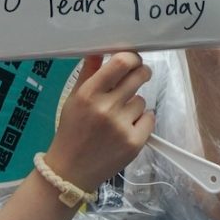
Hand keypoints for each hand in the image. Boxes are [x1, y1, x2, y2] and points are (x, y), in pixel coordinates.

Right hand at [43, 52, 154, 190]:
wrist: (70, 172)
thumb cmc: (72, 131)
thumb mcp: (74, 99)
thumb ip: (89, 72)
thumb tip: (99, 48)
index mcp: (89, 94)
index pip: (121, 63)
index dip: (132, 57)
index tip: (133, 60)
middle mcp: (106, 108)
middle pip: (139, 76)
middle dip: (142, 73)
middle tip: (139, 76)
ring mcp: (122, 126)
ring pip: (142, 100)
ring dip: (135, 104)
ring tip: (119, 115)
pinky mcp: (134, 142)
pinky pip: (149, 118)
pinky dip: (142, 121)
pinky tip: (127, 128)